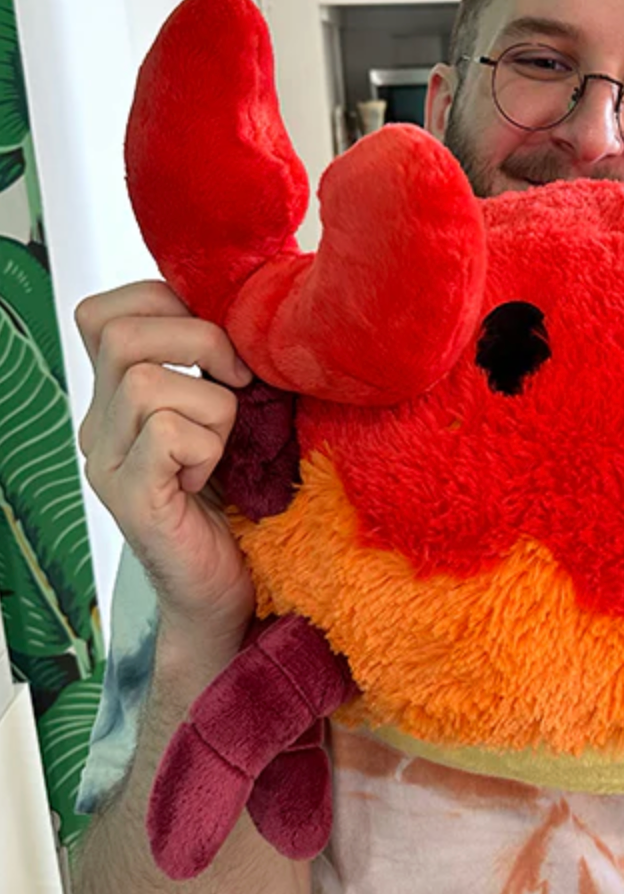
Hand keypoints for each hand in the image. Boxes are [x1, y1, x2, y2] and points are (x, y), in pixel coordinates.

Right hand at [76, 281, 255, 649]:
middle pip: (117, 333)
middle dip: (198, 338)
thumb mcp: (233, 414)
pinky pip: (165, 433)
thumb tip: (254, 307)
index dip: (166, 304)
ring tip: (226, 444)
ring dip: (213, 404)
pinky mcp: (130, 499)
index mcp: (118, 396)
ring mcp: (106, 463)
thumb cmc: (242, 495)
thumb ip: (221, 365)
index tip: (222, 345)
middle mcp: (99, 425)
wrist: (229, 589)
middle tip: (240, 382)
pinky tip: (212, 475)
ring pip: (144, 380)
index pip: (103, 314)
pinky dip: (208, 444)